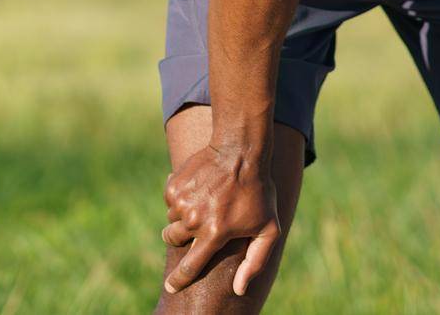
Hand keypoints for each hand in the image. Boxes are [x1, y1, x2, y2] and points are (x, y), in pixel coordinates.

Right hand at [161, 143, 281, 296]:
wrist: (240, 149)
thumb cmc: (258, 191)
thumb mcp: (268, 228)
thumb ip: (255, 261)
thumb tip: (239, 290)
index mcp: (214, 234)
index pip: (190, 267)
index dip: (179, 280)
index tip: (171, 287)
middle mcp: (194, 220)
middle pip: (173, 240)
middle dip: (180, 237)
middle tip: (196, 227)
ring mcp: (182, 201)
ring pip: (172, 219)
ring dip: (183, 215)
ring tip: (204, 202)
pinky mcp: (174, 185)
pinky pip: (170, 200)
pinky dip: (181, 198)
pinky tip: (199, 189)